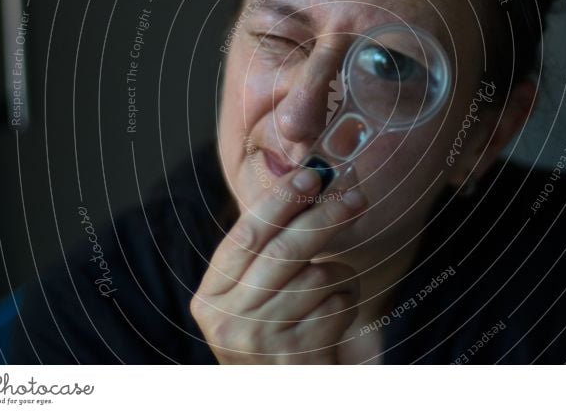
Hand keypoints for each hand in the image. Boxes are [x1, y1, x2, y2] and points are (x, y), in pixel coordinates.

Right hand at [190, 168, 366, 363]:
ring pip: (316, 278)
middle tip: (354, 197)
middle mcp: (227, 321)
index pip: (246, 234)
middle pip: (282, 252)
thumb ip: (270, 246)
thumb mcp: (254, 294)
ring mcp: (260, 343)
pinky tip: (335, 312)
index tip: (311, 174)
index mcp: (211, 296)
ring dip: (339, 271)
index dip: (281, 200)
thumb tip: (311, 179)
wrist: (282, 393)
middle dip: (323, 218)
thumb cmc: (274, 332)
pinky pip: (336, 307)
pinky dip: (346, 300)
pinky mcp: (297, 358)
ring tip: (336, 282)